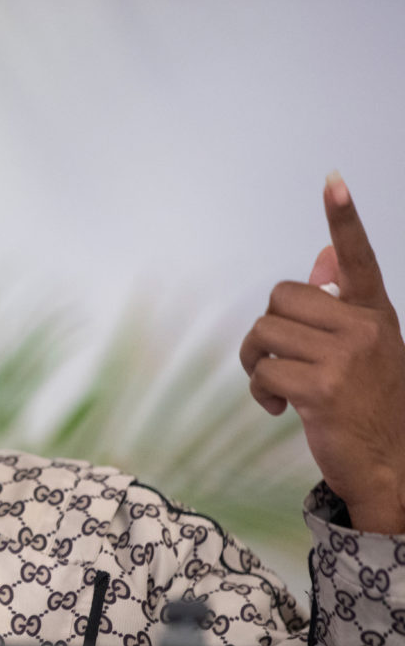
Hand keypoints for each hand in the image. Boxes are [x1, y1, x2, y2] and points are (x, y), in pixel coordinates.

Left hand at [240, 172, 404, 533]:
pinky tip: (280, 409)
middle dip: (268, 330)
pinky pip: (263, 371)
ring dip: (257, 362)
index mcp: (375, 314)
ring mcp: (345, 357)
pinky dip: (260, 391)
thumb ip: (344, 304)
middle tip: (277, 360)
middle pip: (281, 297)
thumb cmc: (370, 404)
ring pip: (265, 332)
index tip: (332, 181)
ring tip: (278, 387)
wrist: (389, 464)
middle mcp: (364, 328)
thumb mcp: (366, 350)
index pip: (359, 259)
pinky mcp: (322, 388)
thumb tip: (323, 256)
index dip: (344, 220)